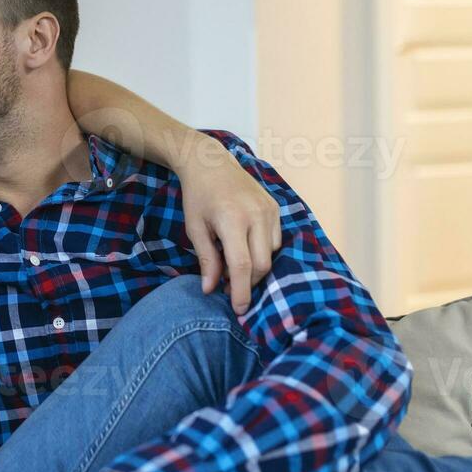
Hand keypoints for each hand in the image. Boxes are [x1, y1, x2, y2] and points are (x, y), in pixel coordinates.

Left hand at [177, 136, 280, 313]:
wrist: (210, 163)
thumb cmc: (198, 197)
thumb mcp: (195, 228)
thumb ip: (206, 260)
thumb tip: (211, 290)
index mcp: (232, 220)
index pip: (242, 265)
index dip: (241, 291)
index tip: (239, 309)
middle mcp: (256, 215)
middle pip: (262, 264)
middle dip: (249, 282)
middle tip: (228, 286)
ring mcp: (269, 210)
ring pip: (271, 254)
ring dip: (255, 267)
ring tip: (233, 264)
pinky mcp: (276, 208)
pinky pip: (275, 240)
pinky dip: (262, 251)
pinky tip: (245, 248)